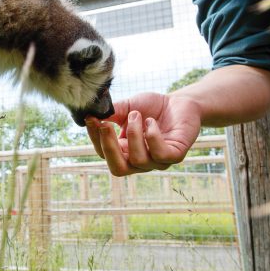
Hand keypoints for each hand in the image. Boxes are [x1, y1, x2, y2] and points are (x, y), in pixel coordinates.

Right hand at [85, 92, 202, 175]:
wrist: (179, 101)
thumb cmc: (152, 107)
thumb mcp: (127, 107)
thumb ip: (110, 113)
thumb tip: (91, 115)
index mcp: (124, 152)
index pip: (104, 154)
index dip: (95, 139)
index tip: (90, 119)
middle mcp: (140, 161)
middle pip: (118, 169)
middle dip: (109, 147)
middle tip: (105, 124)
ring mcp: (157, 161)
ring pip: (138, 159)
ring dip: (133, 134)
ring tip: (137, 115)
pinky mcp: (175, 156)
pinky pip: (160, 154)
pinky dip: (152, 136)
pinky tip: (152, 122)